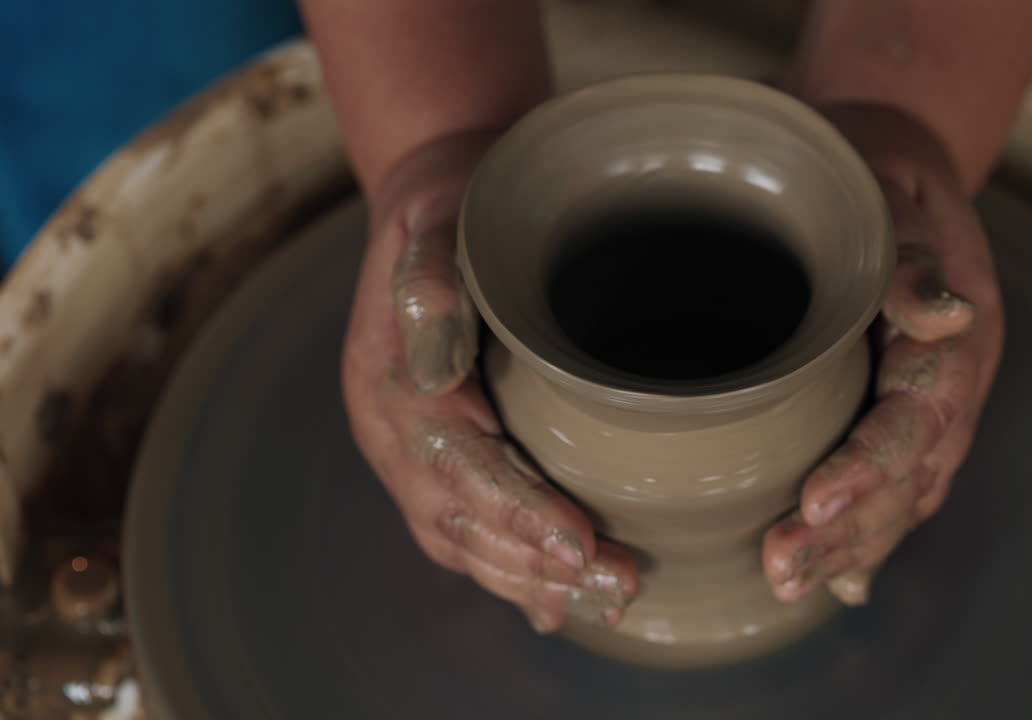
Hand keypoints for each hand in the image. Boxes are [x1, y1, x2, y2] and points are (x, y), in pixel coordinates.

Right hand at [342, 131, 639, 632]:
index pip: (453, 464)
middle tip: (619, 586)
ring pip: (462, 541)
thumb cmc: (454, 211)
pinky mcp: (439, 460)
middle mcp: (392, 432)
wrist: (435, 201)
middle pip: (460, 520)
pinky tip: (556, 602)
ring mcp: (409, 454)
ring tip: (608, 599)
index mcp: (388, 382)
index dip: (515, 509)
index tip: (578, 543)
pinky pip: (464, 532)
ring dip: (533, 580)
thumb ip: (433, 290)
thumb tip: (436, 375)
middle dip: (539, 563)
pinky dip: (512, 571)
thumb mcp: (439, 224)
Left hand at [763, 105, 1004, 604]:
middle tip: (778, 569)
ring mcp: (930, 411)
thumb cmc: (880, 180)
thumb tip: (949, 314)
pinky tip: (838, 580)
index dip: (866, 468)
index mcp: (953, 344)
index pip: (914, 422)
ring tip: (788, 584)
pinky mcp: (902, 418)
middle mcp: (948, 390)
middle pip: (905, 479)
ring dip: (849, 547)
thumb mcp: (896, 196)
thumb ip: (913, 259)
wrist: (897, 168)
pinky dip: (866, 536)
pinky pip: (893, 488)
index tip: (813, 505)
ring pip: (899, 497)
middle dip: (846, 533)